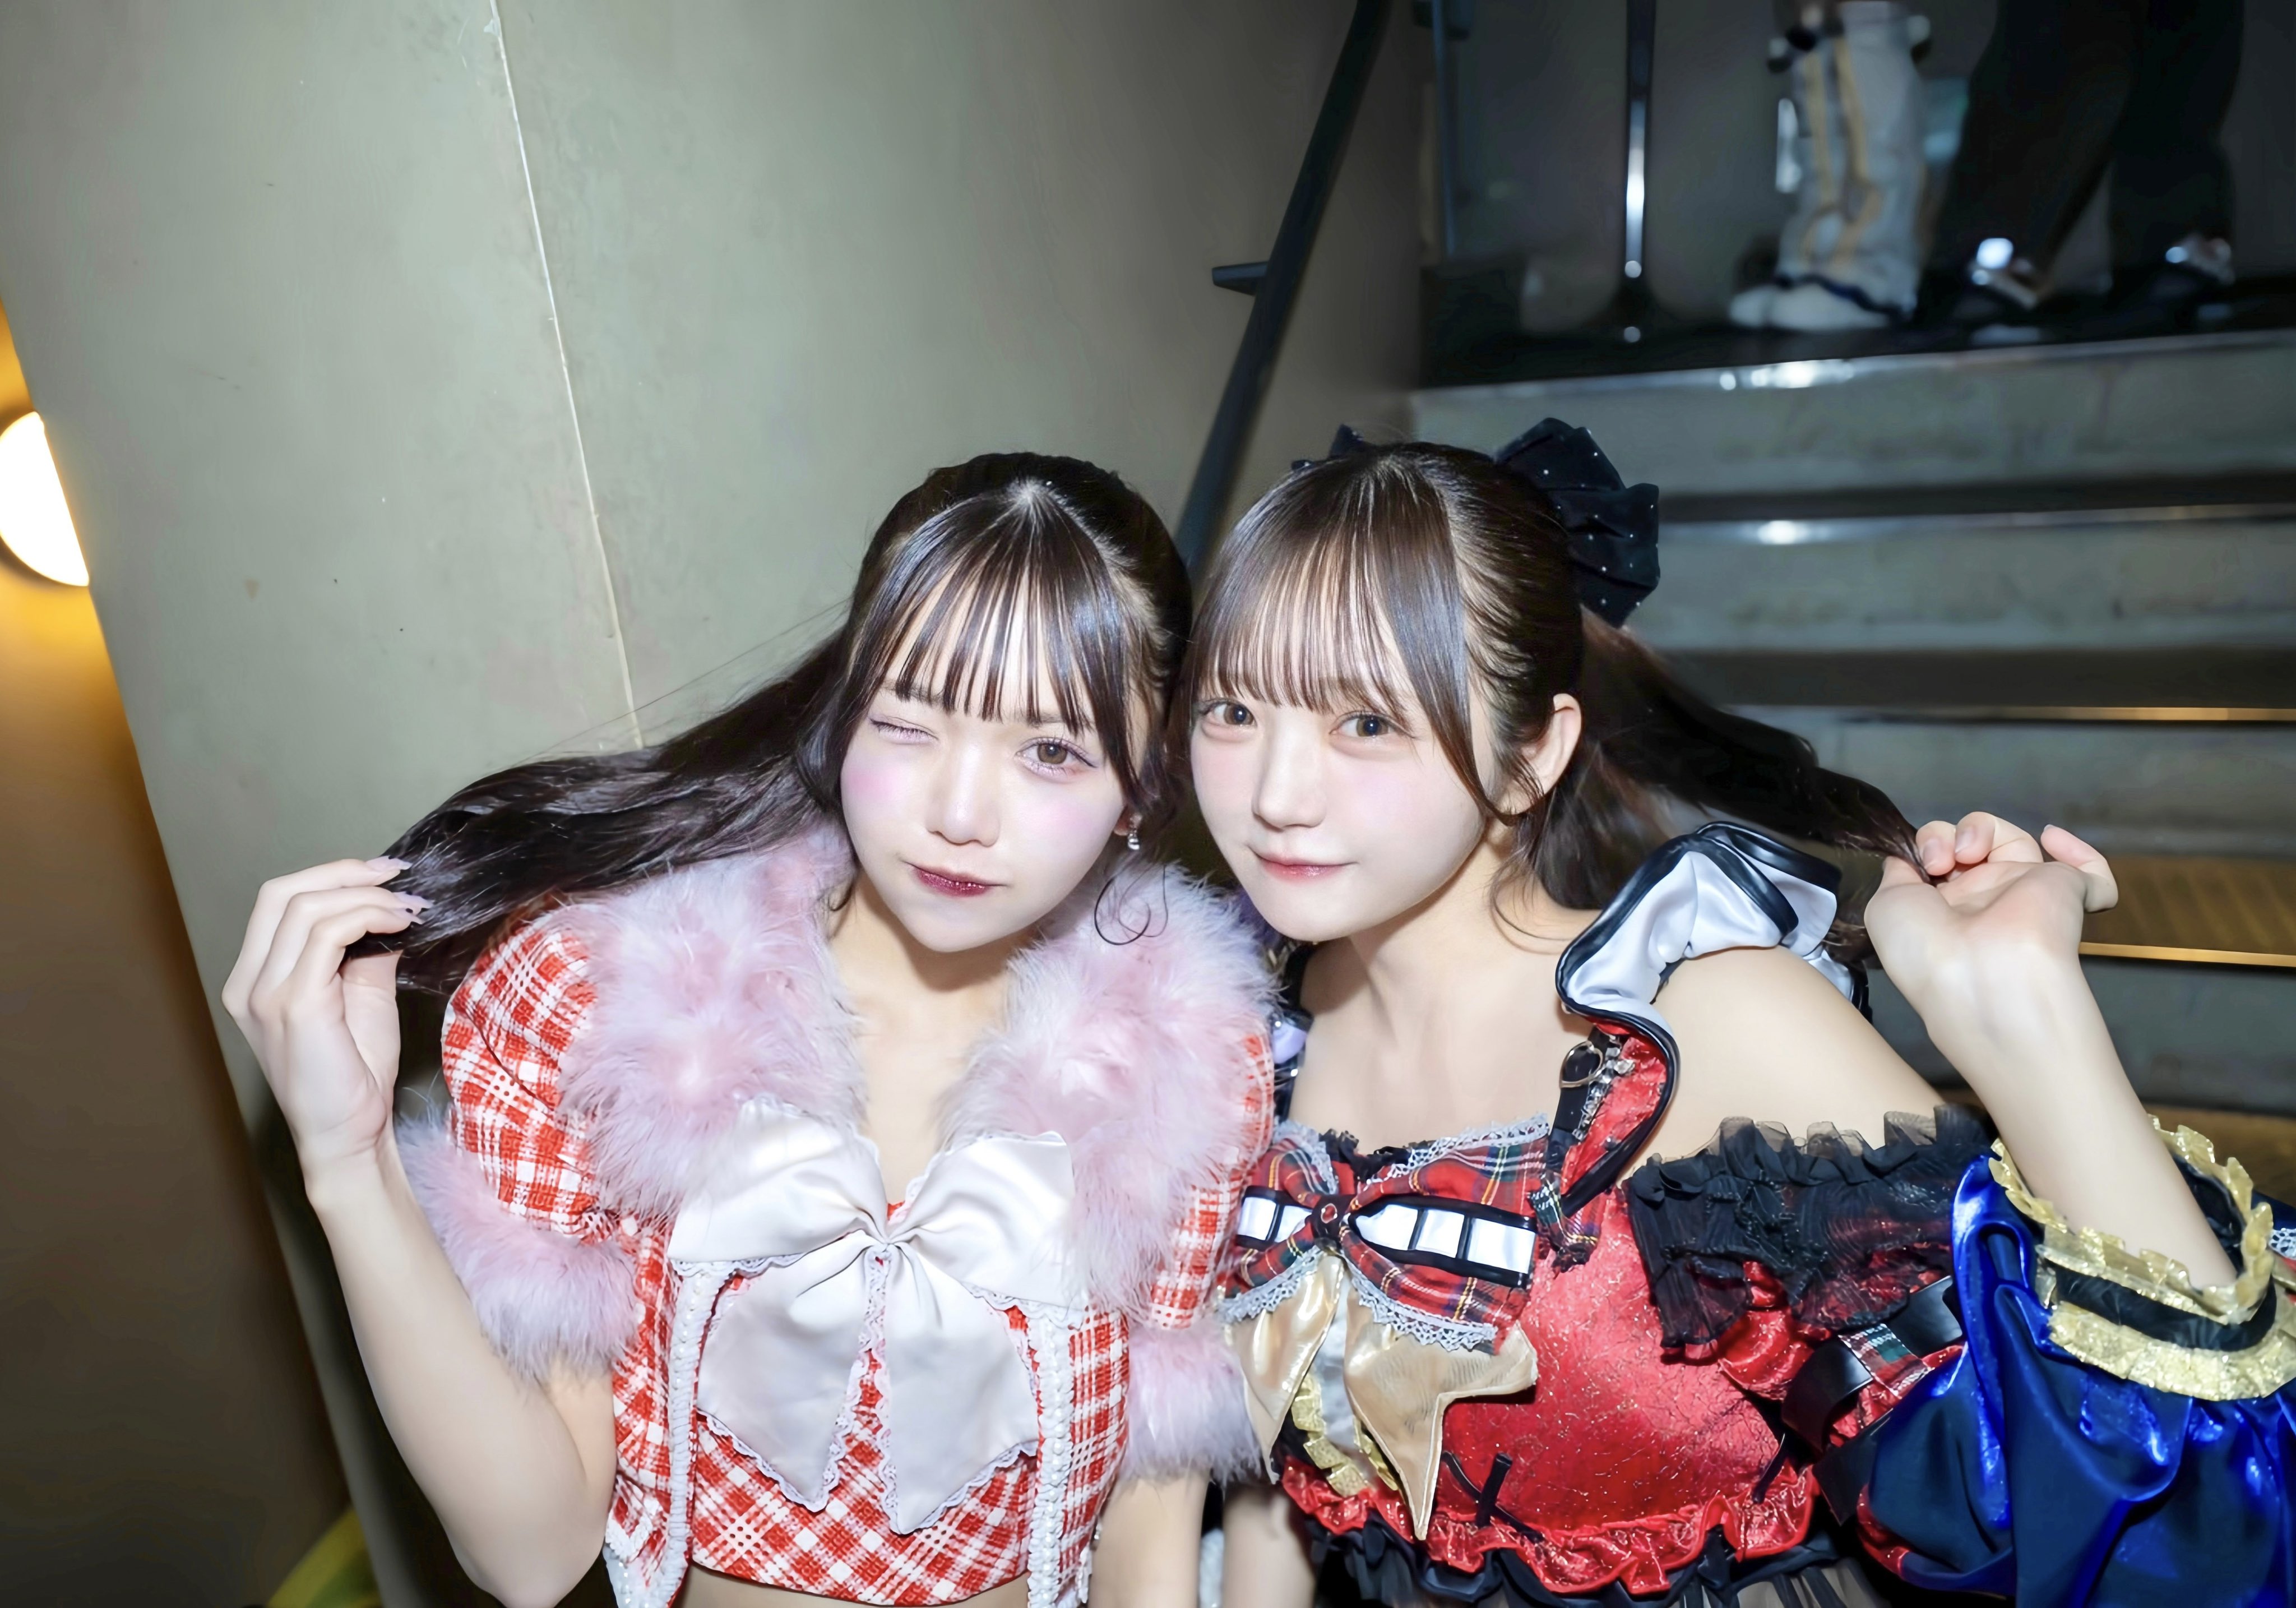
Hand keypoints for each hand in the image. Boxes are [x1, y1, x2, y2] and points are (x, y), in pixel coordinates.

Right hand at [221, 859, 426, 1178]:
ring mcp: (265, 995)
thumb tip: (391, 908)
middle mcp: (249, 983)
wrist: (349, 1133)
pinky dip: (367, 917)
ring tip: (408, 907)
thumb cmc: (354, 1073)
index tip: (383, 875)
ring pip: (305, 908)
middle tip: (396, 875)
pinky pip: (326, 937)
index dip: (330, 875)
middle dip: (343, 873)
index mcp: (255, 979)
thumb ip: (365, 951)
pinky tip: (400, 924)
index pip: (277, 901)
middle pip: (280, 893)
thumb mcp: (361, 996)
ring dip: (366, 896)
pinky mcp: (294, 1006)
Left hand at [1867, 812, 2113, 1041]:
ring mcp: (2027, 894)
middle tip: (1939, 861)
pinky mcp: (2069, 891)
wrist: (1979, 976)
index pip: (1937, 861)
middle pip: (1970, 843)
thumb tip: (1908, 860)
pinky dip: (2081, 853)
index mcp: (1942, 909)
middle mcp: (1984, 900)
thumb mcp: (1885, 907)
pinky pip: (2091, 874)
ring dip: (1982, 827)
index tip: (1914, 864)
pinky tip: (2052, 839)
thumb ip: (1897, 876)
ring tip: (1968, 853)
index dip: (1923, 847)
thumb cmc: (1925, 946)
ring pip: (2015, 841)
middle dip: (1945, 834)